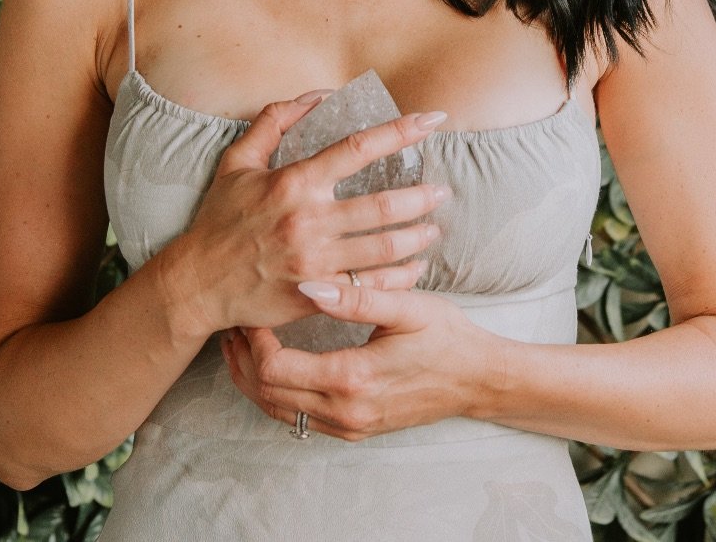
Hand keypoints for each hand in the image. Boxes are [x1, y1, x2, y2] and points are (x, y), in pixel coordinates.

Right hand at [162, 91, 451, 336]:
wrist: (198, 282)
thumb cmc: (220, 219)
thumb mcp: (238, 161)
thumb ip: (276, 121)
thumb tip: (318, 95)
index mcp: (294, 182)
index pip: (358, 148)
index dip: (400, 131)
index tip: (432, 120)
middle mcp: (307, 220)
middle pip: (382, 205)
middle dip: (421, 196)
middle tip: (442, 191)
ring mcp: (313, 261)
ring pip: (383, 248)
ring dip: (416, 237)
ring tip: (433, 229)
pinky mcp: (316, 295)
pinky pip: (370, 287)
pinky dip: (399, 278)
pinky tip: (414, 269)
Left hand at [221, 279, 491, 440]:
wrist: (479, 380)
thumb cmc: (447, 337)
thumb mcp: (406, 308)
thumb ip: (355, 297)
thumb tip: (307, 286)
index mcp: (352, 378)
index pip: (274, 368)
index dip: (253, 339)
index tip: (253, 309)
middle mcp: (345, 411)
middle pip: (265, 393)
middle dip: (243, 356)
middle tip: (237, 320)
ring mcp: (348, 426)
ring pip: (275, 409)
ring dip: (253, 377)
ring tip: (244, 340)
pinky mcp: (353, 430)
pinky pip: (296, 418)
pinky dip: (274, 393)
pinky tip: (272, 365)